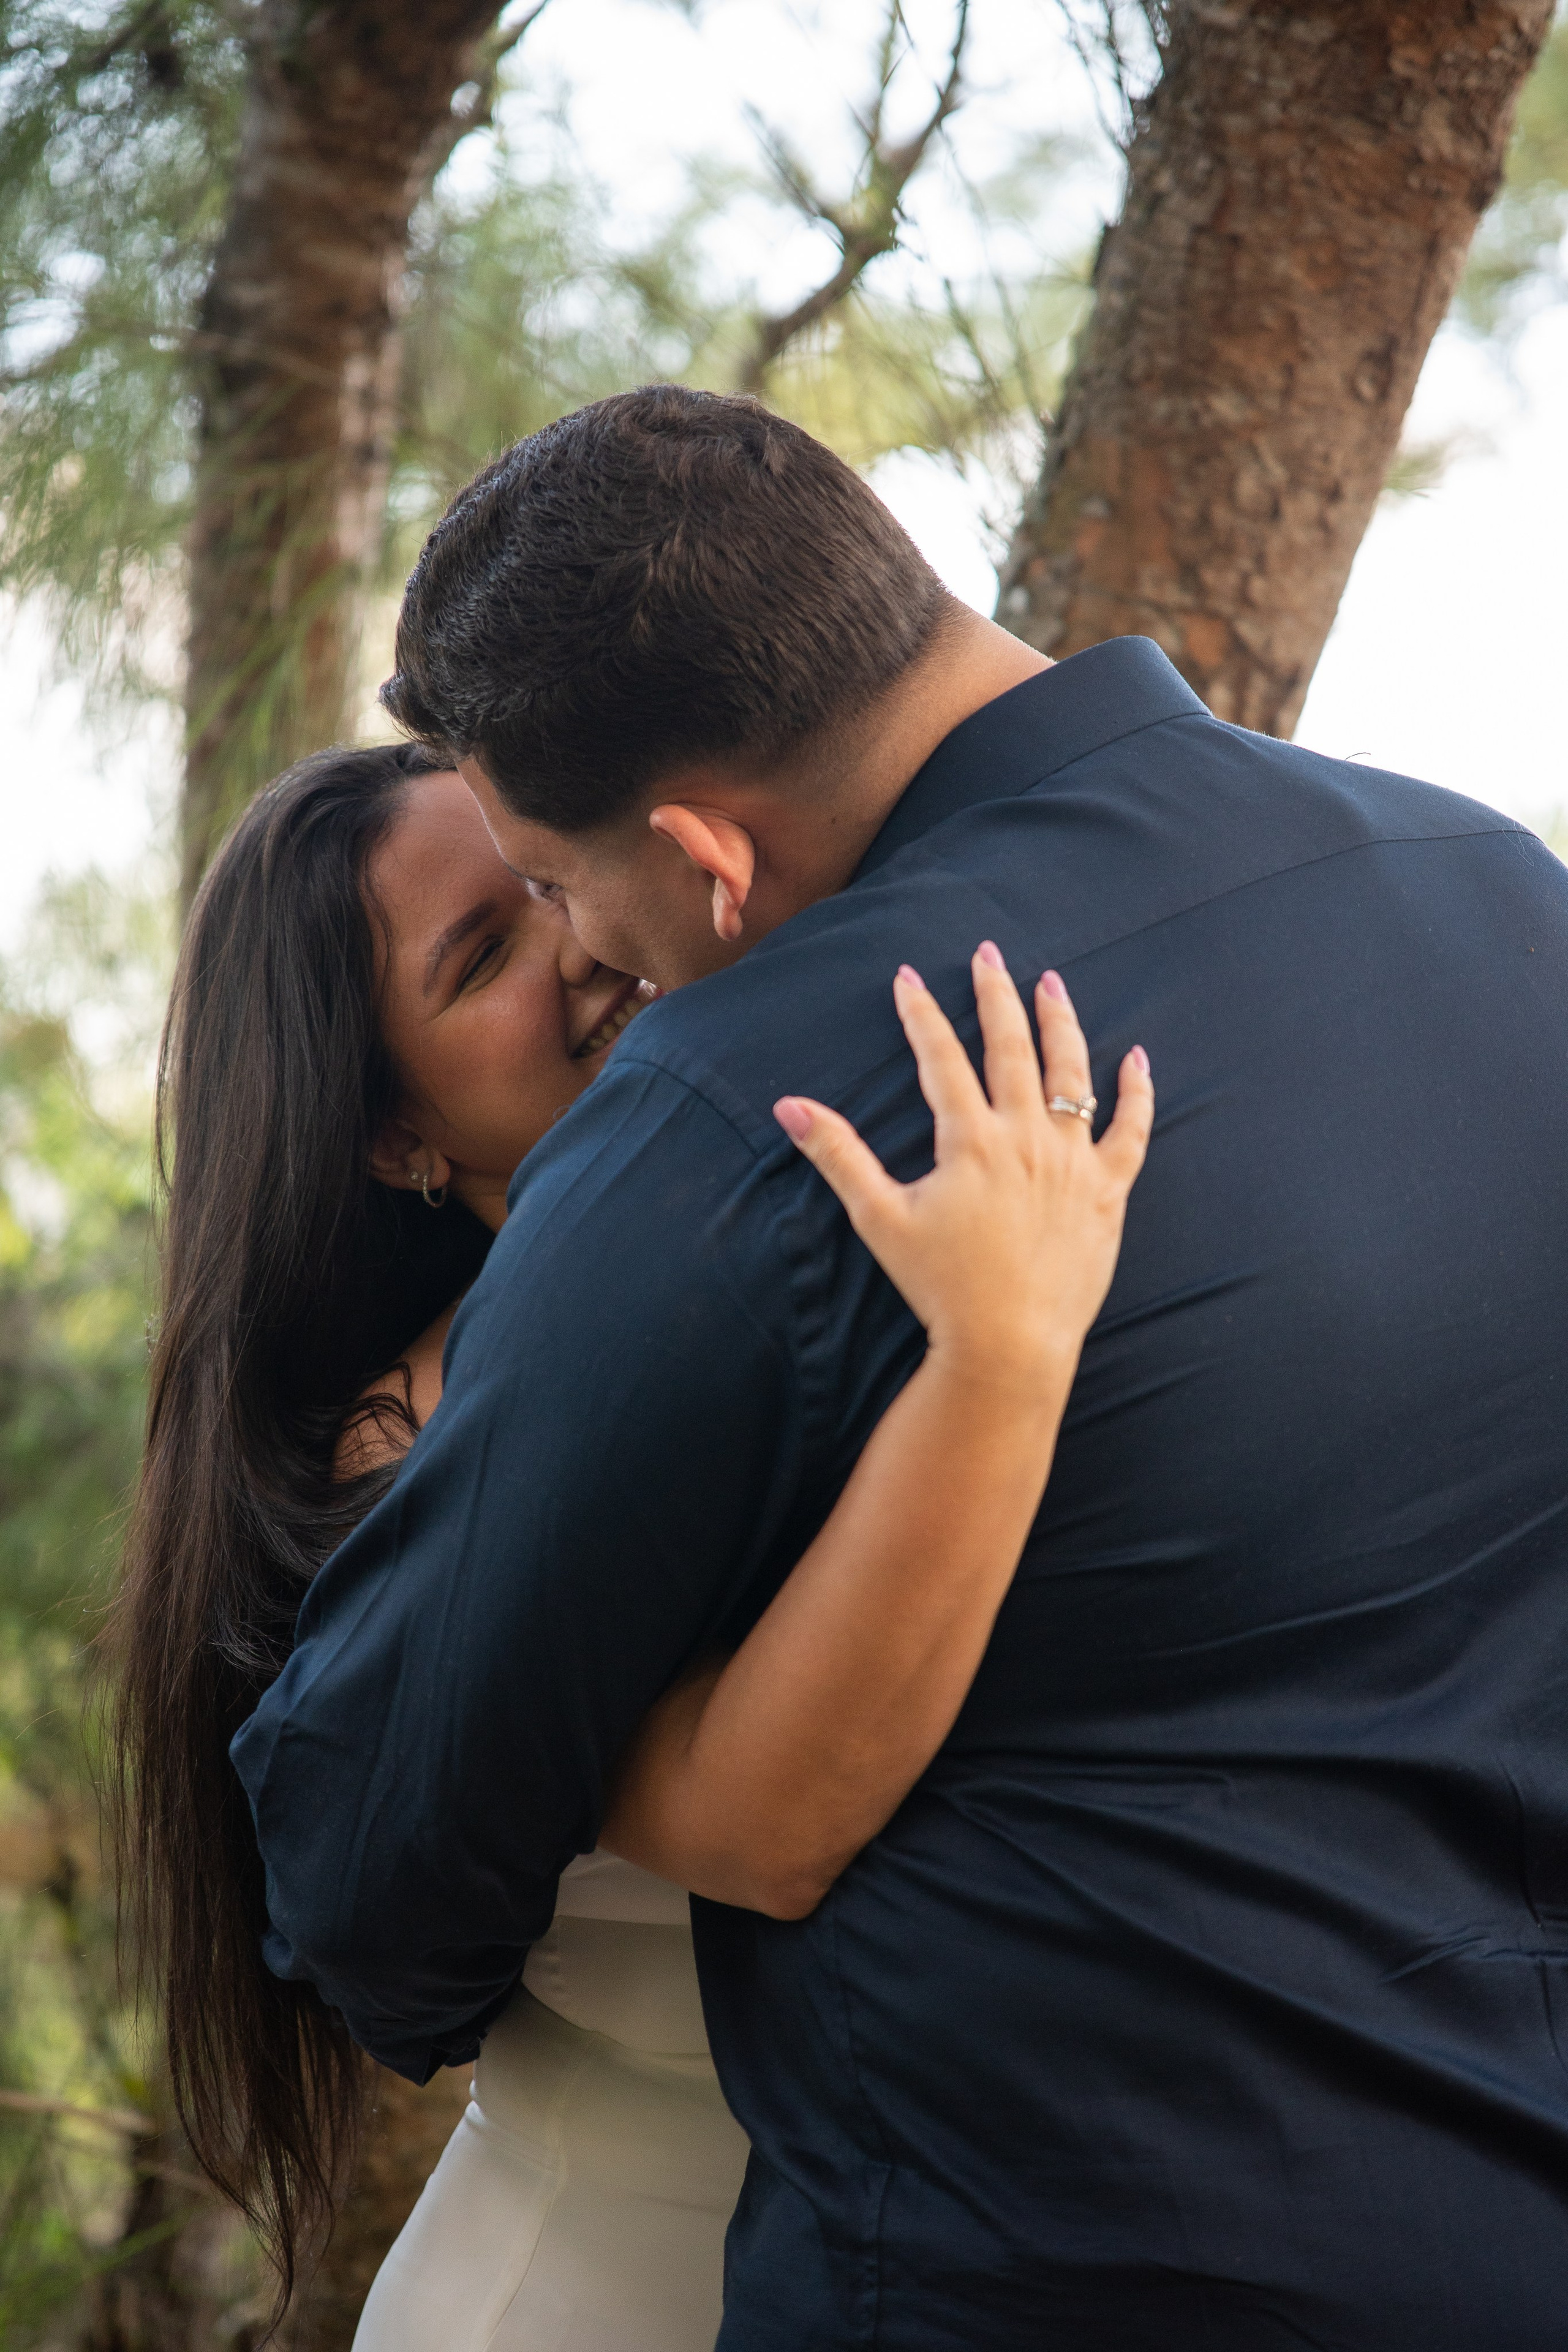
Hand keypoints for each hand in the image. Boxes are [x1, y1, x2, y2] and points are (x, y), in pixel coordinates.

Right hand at [773, 944, 1152, 1396]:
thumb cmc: (940, 1287)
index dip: (922, 1014)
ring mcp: (1072, 1161)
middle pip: (1011, 1047)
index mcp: (970, 1141)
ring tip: (1051, 983)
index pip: (941, 1058)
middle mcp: (1026, 1138)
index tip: (909, 977)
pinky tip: (1137, 1058)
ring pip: (1072, 1073)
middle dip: (996, 994)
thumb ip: (837, 1156)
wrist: (1010, 1346)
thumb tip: (788, 1107)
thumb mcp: (880, 1219)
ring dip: (1060, 1023)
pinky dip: (1136, 1092)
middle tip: (987, 954)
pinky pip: (1131, 1131)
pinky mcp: (1108, 1191)